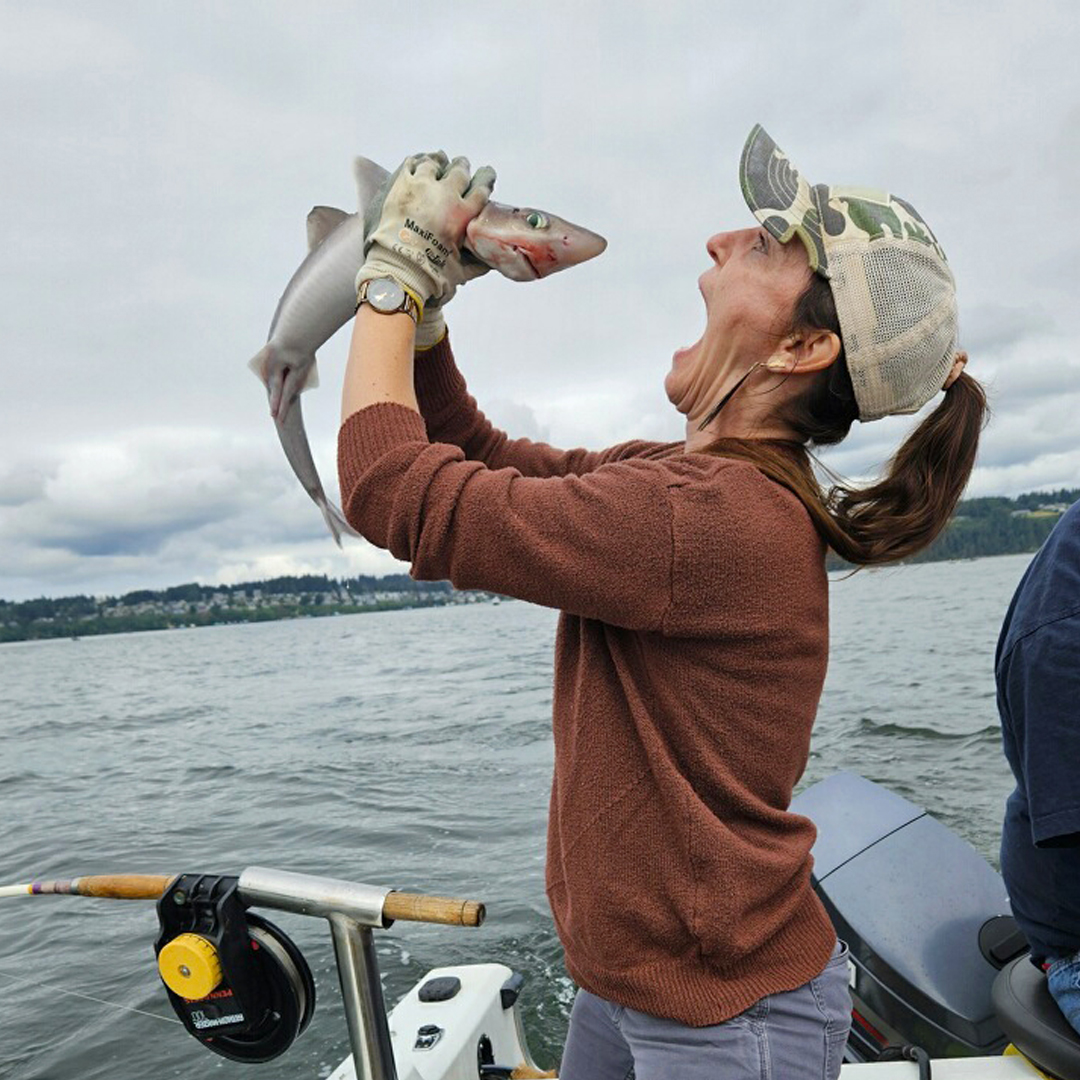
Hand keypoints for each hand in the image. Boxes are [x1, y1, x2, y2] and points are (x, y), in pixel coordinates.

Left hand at [357, 151, 495, 310]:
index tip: (487, 173)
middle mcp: (446, 195)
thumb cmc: (431, 272)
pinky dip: (417, 163)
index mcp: (463, 214)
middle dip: (462, 167)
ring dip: (439, 163)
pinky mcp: (402, 185)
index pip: (481, 189)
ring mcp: (423, 187)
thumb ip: (477, 265)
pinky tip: (418, 164)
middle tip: (462, 165)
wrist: (399, 267)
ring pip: (434, 164)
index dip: (485, 179)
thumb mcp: (461, 271)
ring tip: (439, 161)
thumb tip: (489, 264)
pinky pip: (411, 164)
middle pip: (459, 171)